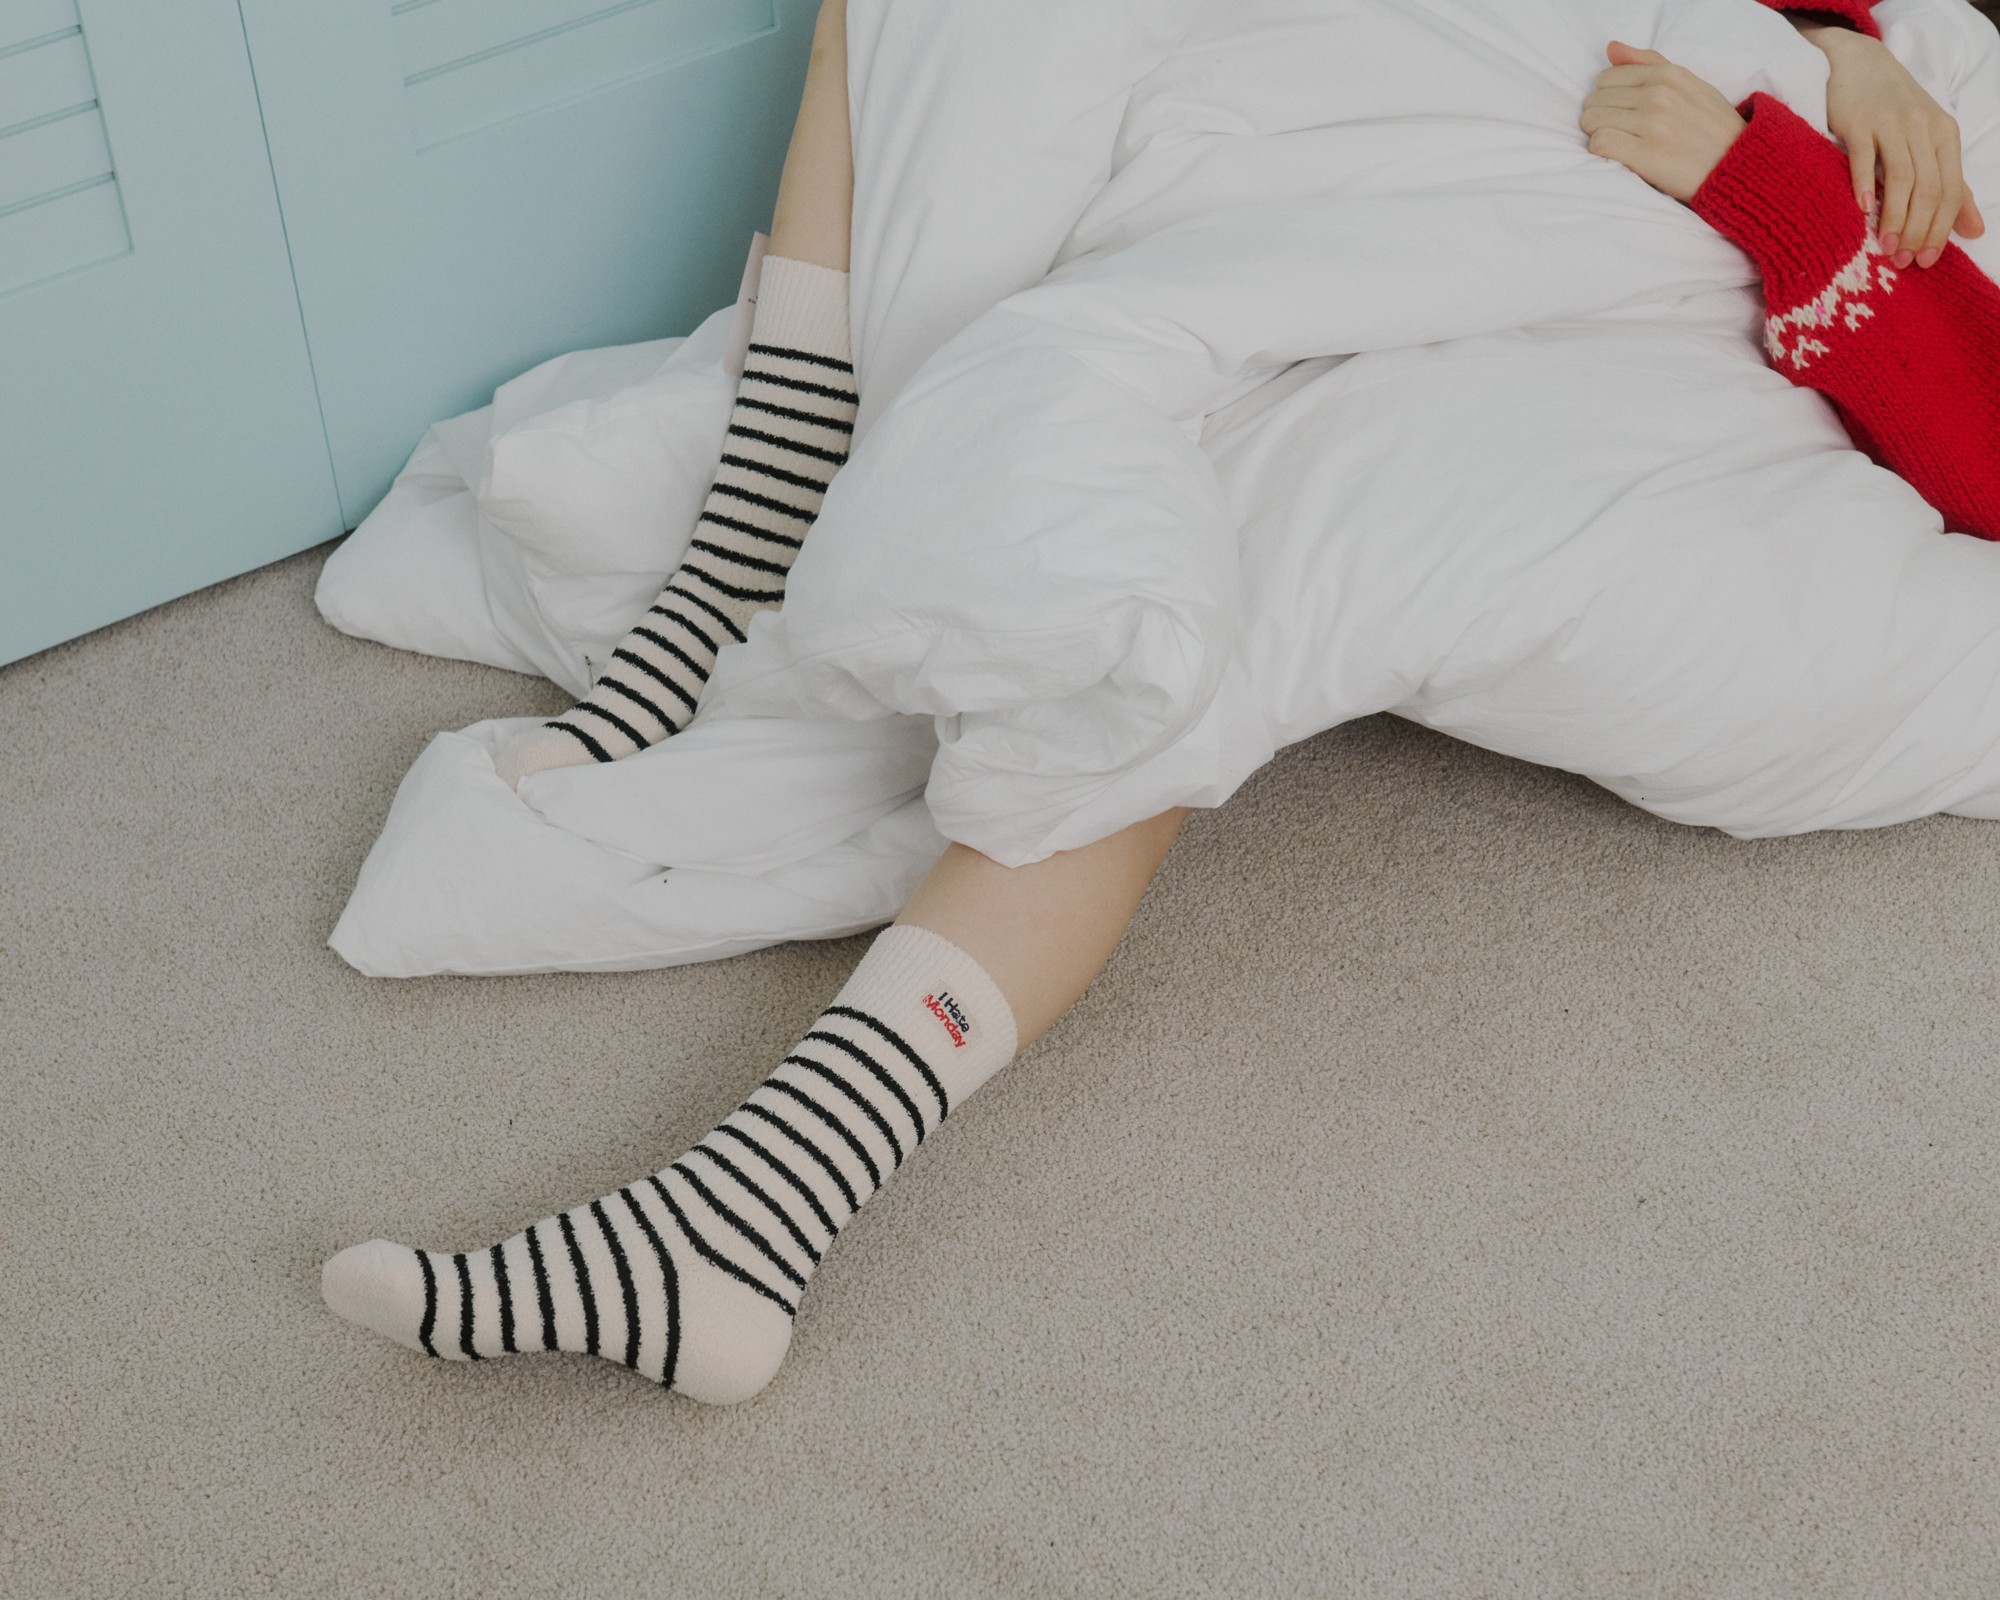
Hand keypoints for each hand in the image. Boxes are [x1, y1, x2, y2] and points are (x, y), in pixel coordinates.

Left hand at [1581, 43, 1745, 203]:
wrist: (1738, 164)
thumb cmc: (1712, 127)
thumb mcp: (1691, 85)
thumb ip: (1649, 64)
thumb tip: (1611, 48)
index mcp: (1668, 75)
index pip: (1606, 79)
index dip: (1608, 99)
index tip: (1623, 114)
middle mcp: (1659, 95)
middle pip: (1595, 100)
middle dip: (1602, 117)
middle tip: (1622, 132)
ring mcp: (1653, 124)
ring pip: (1592, 121)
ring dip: (1599, 135)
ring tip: (1621, 144)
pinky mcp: (1646, 154)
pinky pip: (1600, 143)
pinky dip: (1602, 151)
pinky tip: (1618, 156)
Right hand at [1800, 24, 1983, 267]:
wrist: (1860, 65)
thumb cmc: (1894, 112)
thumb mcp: (1930, 143)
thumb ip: (1951, 185)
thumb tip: (1975, 230)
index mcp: (1945, 135)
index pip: (1950, 190)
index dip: (1941, 229)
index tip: (1925, 261)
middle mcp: (1923, 128)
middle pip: (1928, 187)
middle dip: (1918, 229)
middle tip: (1902, 261)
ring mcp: (1891, 124)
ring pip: (1902, 178)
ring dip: (1894, 217)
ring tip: (1884, 247)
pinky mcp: (1859, 122)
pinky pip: (1865, 158)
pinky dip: (1866, 185)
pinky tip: (1863, 211)